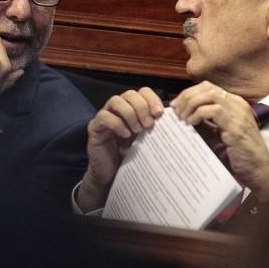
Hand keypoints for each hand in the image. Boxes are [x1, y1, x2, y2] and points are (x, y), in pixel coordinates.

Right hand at [77, 87, 163, 211]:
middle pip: (130, 93)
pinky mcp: (94, 127)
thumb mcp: (147, 140)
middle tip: (149, 125)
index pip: (142, 92)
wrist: (111, 175)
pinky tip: (125, 135)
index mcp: (132, 110)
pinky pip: (104, 116)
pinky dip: (117, 124)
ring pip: (116, 100)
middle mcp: (118, 110)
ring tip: (137, 130)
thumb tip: (174, 121)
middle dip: (142, 107)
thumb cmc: (130, 157)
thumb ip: (155, 129)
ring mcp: (105, 116)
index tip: (159, 114)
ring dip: (130, 114)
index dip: (152, 99)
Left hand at [169, 82, 268, 201]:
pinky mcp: (236, 126)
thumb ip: (206, 123)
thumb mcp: (219, 134)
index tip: (176, 106)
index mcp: (234, 104)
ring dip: (191, 104)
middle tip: (176, 110)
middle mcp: (238, 104)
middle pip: (206, 87)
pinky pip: (214, 110)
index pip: (207, 87)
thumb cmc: (238, 154)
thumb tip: (182, 115)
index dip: (189, 93)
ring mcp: (238, 114)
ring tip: (183, 117)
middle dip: (187, 96)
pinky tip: (192, 123)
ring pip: (209, 95)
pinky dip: (198, 113)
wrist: (259, 170)